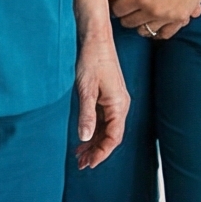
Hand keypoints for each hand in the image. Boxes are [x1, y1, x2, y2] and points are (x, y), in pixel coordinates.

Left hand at [73, 40, 127, 168]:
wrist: (95, 38)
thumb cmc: (92, 59)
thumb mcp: (85, 89)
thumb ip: (86, 115)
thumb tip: (85, 138)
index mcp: (119, 104)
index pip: (114, 137)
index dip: (102, 153)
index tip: (89, 164)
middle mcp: (120, 104)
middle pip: (111, 136)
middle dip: (97, 151)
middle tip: (81, 164)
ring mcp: (114, 100)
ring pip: (106, 129)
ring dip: (94, 143)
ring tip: (80, 156)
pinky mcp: (107, 96)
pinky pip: (103, 120)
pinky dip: (93, 130)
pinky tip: (83, 137)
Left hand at [110, 0, 200, 38]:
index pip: (118, 10)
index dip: (116, 5)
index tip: (119, 1)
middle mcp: (154, 11)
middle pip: (129, 22)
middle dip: (125, 15)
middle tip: (128, 7)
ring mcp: (168, 17)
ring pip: (145, 30)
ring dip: (139, 23)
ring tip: (141, 13)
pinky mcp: (181, 18)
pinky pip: (165, 34)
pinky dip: (157, 31)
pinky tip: (154, 22)